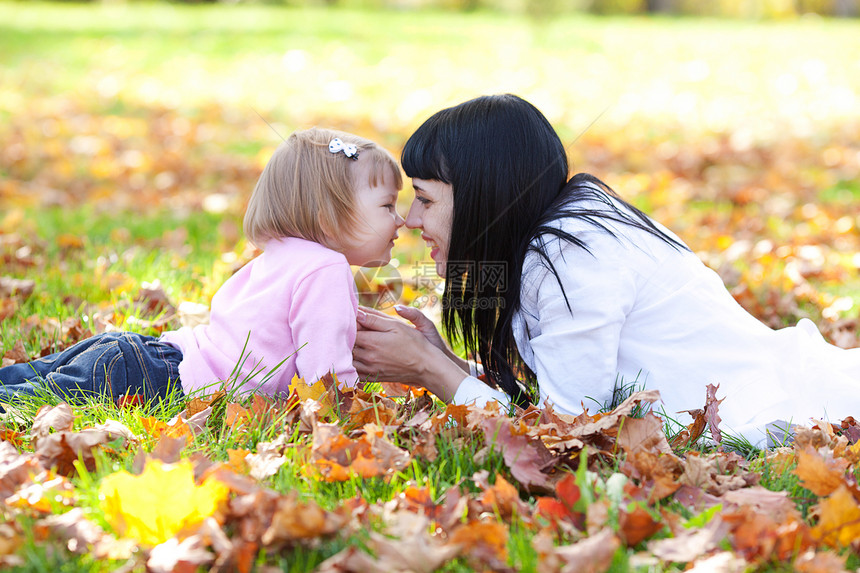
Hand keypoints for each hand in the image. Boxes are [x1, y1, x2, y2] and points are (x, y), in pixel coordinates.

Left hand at [353, 307, 467, 401]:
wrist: (426, 367)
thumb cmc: (415, 344)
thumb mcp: (397, 326)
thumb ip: (375, 320)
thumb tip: (357, 313)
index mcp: (372, 342)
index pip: (349, 332)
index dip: (347, 324)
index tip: (347, 318)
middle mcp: (368, 357)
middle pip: (346, 346)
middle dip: (343, 337)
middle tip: (343, 329)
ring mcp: (370, 370)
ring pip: (347, 360)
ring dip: (344, 351)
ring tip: (345, 343)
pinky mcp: (374, 378)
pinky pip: (354, 373)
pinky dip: (349, 366)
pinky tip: (351, 359)